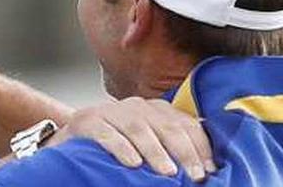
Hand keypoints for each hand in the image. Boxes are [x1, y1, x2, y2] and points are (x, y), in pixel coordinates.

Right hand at [45, 97, 215, 181]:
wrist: (72, 142)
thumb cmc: (117, 147)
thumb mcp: (148, 145)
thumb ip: (172, 148)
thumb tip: (206, 166)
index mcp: (155, 110)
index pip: (184, 123)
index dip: (199, 146)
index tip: (210, 169)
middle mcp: (135, 106)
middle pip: (165, 125)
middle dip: (184, 151)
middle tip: (195, 175)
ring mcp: (110, 111)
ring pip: (138, 128)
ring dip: (155, 151)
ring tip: (168, 172)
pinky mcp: (87, 121)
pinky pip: (107, 133)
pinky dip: (121, 148)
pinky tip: (133, 163)